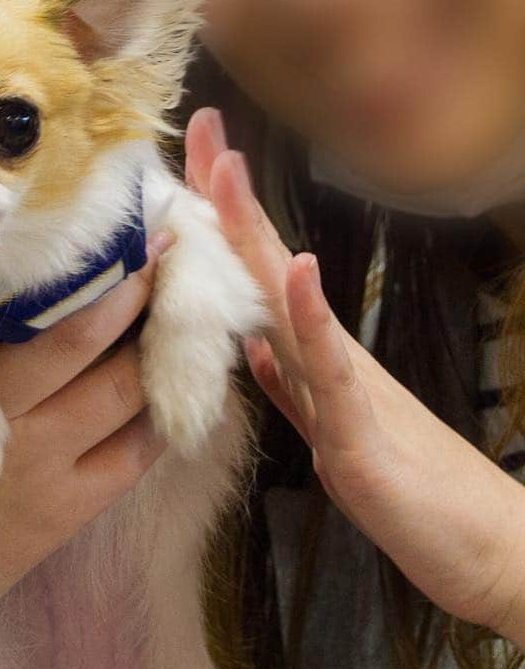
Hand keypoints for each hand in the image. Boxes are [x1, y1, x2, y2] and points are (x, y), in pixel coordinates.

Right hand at [0, 238, 173, 668]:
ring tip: (179, 301)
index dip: (74, 268)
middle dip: (129, 290)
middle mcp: (15, 429)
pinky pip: (134, 457)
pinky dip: (159, 415)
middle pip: (86, 344)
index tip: (103, 227)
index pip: (28, 316)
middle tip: (160, 243)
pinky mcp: (72, 515)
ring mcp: (52, 475)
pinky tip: (175, 380)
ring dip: (155, 344)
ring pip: (124, 395)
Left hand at [187, 107, 524, 648]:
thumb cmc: (409, 491)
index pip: (256, 278)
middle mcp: (326, 359)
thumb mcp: (333, 433)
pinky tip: (300, 269)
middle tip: (196, 124)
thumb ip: (294, 387)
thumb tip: (253, 347)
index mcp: (312, 361)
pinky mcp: (362, 432)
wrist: (481, 545)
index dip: (219, 221)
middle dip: (224, 198)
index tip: (188, 160)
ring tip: (225, 168)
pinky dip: (311, 319)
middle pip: (265, 266)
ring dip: (253, 234)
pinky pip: (332, 368)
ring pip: (288, 300)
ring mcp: (346, 388)